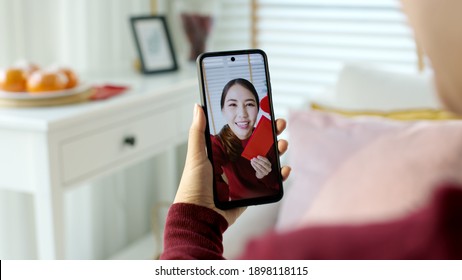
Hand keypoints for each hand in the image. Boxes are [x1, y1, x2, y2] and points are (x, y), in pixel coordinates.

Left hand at [174, 104, 290, 225]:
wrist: (200, 214)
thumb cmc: (194, 185)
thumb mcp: (196, 155)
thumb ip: (198, 132)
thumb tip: (198, 106)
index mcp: (224, 153)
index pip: (244, 134)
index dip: (256, 125)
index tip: (266, 113)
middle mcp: (236, 163)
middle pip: (259, 145)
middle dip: (271, 134)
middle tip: (279, 124)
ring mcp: (245, 178)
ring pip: (267, 161)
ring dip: (278, 151)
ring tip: (283, 144)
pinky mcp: (252, 192)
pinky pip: (269, 182)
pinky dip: (280, 175)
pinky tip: (285, 169)